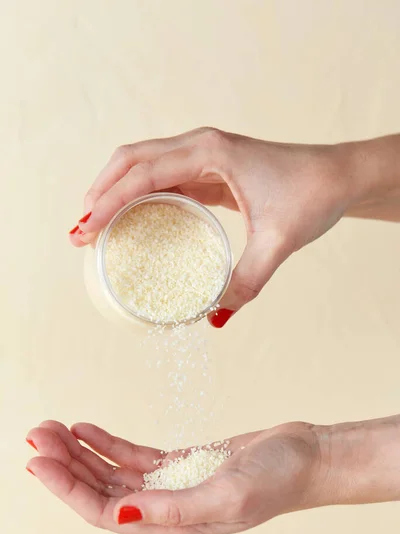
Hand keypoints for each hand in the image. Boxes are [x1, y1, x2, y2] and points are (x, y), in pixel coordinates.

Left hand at [26, 420, 320, 533]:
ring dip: (80, 452)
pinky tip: (87, 429)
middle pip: (100, 491)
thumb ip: (172, 509)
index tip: (38, 462)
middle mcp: (166, 511)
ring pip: (112, 473)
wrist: (306, 457)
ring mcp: (172, 487)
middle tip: (37, 435)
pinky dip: (108, 443)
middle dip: (65, 465)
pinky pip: (133, 457)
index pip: (104, 512)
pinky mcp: (181, 465)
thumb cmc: (276, 478)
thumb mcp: (227, 494)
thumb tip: (121, 515)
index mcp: (173, 526)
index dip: (67, 488)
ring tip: (53, 428)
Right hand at [69, 127, 355, 326]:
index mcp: (210, 152)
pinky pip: (162, 177)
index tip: (85, 230)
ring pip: (142, 164)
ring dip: (114, 190)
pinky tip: (131, 218)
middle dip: (100, 192)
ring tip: (94, 225)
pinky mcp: (208, 169)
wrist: (338, 176)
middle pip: (131, 160)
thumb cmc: (312, 194)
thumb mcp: (279, 242)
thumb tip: (215, 317)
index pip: (143, 175)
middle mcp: (200, 146)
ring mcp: (203, 155)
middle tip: (79, 231)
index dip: (109, 202)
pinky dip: (138, 195)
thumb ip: (247, 281)